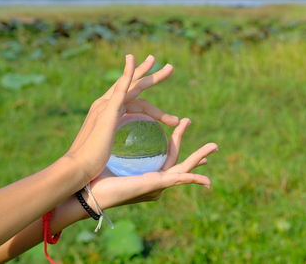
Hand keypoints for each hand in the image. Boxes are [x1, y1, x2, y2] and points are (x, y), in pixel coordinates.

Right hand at [64, 54, 177, 181]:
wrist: (79, 168)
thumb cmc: (93, 165)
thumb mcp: (109, 151)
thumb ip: (117, 146)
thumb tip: (126, 154)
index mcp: (107, 114)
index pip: (133, 102)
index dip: (152, 107)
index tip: (167, 116)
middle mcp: (105, 104)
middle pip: (133, 86)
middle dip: (151, 75)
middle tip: (170, 68)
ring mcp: (106, 105)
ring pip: (133, 85)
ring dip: (151, 74)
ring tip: (170, 67)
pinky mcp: (108, 110)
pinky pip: (121, 87)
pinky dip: (128, 73)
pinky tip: (134, 60)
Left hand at [86, 118, 217, 209]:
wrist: (90, 190)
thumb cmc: (97, 172)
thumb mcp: (115, 149)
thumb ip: (122, 136)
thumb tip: (122, 116)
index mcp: (148, 169)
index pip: (167, 151)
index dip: (177, 138)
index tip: (182, 124)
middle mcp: (155, 176)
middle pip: (179, 158)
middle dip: (196, 150)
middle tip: (211, 143)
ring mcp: (158, 183)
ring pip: (185, 167)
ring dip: (200, 157)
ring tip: (214, 147)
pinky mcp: (157, 185)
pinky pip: (180, 181)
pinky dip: (194, 180)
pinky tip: (207, 181)